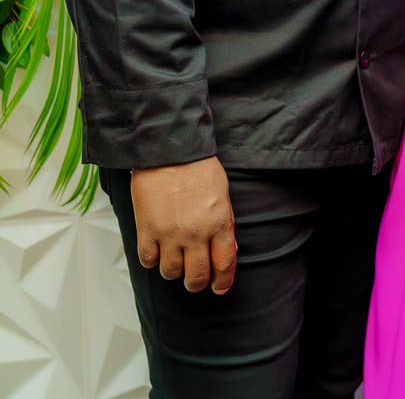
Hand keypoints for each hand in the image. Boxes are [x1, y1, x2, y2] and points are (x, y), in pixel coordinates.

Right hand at [131, 156, 236, 293]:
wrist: (169, 149)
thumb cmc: (198, 166)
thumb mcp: (222, 193)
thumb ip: (224, 223)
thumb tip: (226, 248)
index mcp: (218, 223)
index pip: (224, 264)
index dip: (222, 281)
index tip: (219, 287)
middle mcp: (194, 234)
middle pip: (196, 277)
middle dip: (196, 282)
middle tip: (194, 278)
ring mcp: (169, 234)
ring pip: (170, 273)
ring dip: (173, 270)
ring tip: (175, 258)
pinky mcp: (147, 230)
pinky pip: (148, 261)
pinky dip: (152, 260)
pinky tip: (157, 249)